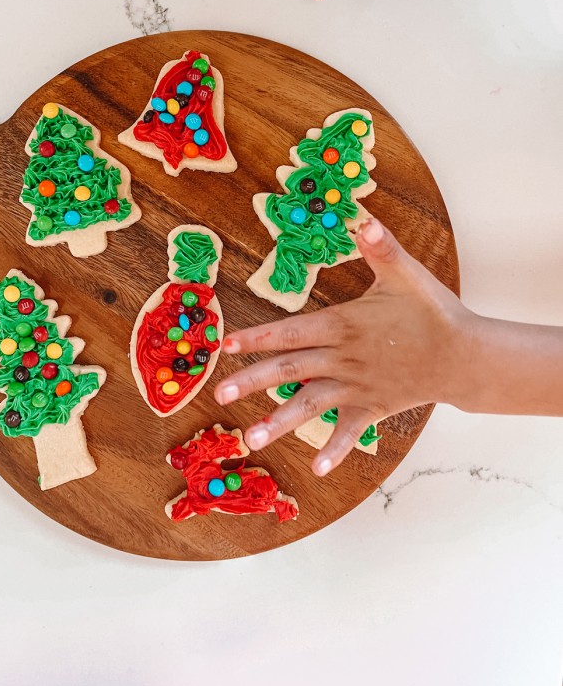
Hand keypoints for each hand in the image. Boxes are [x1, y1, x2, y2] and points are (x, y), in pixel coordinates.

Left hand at [215, 218, 473, 475]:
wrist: (465, 355)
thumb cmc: (432, 312)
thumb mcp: (405, 273)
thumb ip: (380, 247)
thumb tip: (360, 216)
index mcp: (343, 326)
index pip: (291, 331)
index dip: (258, 338)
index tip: (226, 346)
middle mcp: (343, 360)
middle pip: (289, 370)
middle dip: (252, 381)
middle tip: (219, 394)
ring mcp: (356, 387)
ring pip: (311, 406)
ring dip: (279, 422)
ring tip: (249, 439)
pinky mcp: (373, 407)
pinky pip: (350, 432)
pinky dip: (335, 449)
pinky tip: (316, 469)